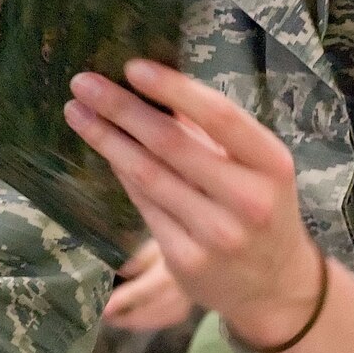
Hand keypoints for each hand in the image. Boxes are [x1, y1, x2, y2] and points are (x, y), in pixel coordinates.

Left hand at [64, 59, 322, 346]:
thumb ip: (214, 132)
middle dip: (121, 109)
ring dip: (107, 140)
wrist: (276, 285)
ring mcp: (217, 235)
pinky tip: (105, 152)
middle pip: (172, 144)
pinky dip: (122, 175)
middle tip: (82, 83)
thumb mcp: (258, 166)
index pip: (219, 116)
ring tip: (77, 113)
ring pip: (149, 177)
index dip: (173, 88)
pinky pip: (145, 207)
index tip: (131, 67)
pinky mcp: (188, 262)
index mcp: (272, 164)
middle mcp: (248, 200)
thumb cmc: (262, 208)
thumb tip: (155, 85)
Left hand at [104, 238, 195, 330]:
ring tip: (112, 318)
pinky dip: (142, 323)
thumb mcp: (156, 246)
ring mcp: (180, 308)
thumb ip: (137, 261)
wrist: (208, 261)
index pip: (140, 292)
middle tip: (100, 314)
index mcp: (168, 275)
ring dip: (128, 322)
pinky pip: (157, 323)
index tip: (103, 309)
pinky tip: (131, 319)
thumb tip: (117, 274)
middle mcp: (175, 296)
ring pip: (148, 322)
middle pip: (142, 313)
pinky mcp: (182, 315)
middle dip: (120, 318)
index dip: (120, 302)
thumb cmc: (178, 248)